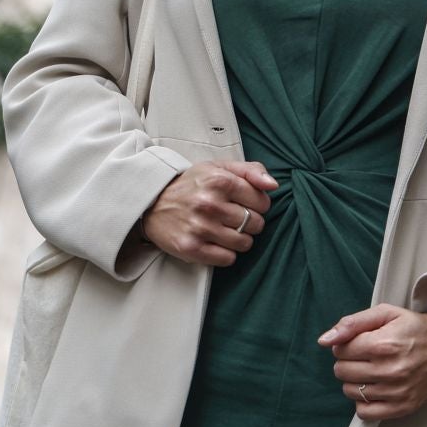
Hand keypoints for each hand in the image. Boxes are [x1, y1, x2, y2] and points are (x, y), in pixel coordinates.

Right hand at [139, 160, 276, 266]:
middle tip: (234, 217)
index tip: (245, 204)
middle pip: (255, 223)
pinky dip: (226, 253)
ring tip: (226, 230)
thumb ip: (251, 171)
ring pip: (244, 243)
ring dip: (240, 239)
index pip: (262, 201)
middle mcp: (209, 203)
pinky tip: (216, 242)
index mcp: (219, 180)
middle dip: (250, 222)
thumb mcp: (219, 167)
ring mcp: (200, 227)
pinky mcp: (191, 248)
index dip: (258, 204)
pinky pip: (228, 259)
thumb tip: (273, 185)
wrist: (153, 203)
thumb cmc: (192, 185)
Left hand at [319, 300, 426, 420]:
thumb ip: (352, 323)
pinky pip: (365, 413)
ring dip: (354, 380)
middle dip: (347, 361)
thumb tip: (324, 340)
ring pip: (350, 391)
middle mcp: (390, 370)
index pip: (341, 349)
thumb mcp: (386, 313)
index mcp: (383, 343)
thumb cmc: (415, 327)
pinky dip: (363, 401)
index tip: (359, 342)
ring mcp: (397, 392)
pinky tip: (374, 388)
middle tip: (364, 356)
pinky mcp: (403, 408)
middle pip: (342, 371)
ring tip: (371, 370)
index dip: (346, 344)